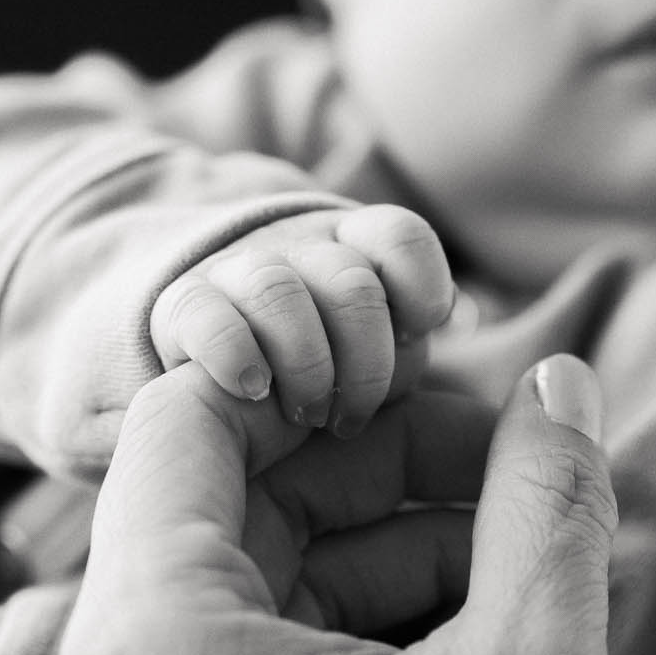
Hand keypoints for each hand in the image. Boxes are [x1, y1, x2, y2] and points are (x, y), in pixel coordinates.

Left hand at [22, 356, 655, 654]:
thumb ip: (543, 499)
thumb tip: (561, 381)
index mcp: (151, 652)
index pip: (184, 424)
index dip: (308, 377)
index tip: (415, 372)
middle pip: (218, 519)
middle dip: (369, 477)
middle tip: (500, 466)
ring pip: (238, 610)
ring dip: (370, 563)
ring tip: (508, 563)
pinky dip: (335, 651)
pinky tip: (459, 649)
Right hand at [148, 203, 455, 437]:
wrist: (190, 328)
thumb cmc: (306, 350)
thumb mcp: (368, 335)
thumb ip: (410, 332)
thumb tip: (473, 330)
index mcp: (355, 248)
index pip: (400, 239)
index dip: (420, 288)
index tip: (415, 335)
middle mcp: (300, 251)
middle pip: (350, 284)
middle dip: (364, 360)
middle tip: (354, 415)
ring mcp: (239, 272)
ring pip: (281, 293)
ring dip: (305, 363)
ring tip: (305, 414)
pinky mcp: (182, 306)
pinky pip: (208, 318)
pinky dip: (236, 355)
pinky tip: (253, 390)